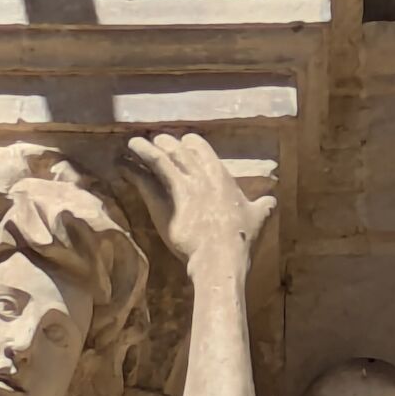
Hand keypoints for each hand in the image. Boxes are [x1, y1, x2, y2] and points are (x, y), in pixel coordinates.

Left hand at [126, 132, 273, 272]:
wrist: (220, 256)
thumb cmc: (241, 240)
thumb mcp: (260, 217)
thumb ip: (264, 205)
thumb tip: (272, 201)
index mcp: (222, 177)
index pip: (204, 151)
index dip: (192, 144)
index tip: (184, 140)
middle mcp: (201, 178)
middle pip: (180, 152)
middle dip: (167, 143)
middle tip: (156, 138)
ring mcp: (182, 189)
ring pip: (160, 161)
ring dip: (145, 149)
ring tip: (132, 142)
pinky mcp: (164, 205)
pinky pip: (145, 182)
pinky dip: (132, 171)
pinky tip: (122, 164)